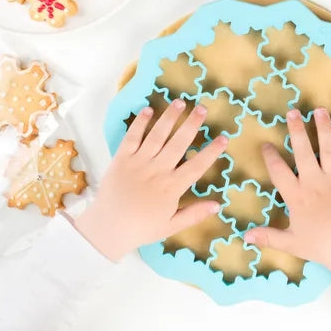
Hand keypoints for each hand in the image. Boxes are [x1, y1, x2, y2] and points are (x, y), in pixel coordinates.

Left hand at [75, 100, 226, 260]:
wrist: (107, 228)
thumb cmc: (141, 228)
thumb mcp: (171, 227)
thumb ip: (194, 214)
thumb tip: (218, 204)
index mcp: (171, 188)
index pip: (197, 166)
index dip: (211, 151)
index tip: (224, 138)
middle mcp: (157, 171)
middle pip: (178, 143)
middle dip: (192, 124)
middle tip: (202, 108)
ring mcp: (138, 163)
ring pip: (157, 135)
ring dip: (169, 117)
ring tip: (180, 102)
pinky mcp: (121, 158)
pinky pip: (132, 137)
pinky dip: (140, 122)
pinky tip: (149, 110)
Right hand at [243, 108, 330, 295]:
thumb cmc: (321, 247)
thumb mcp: (291, 243)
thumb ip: (268, 237)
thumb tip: (244, 237)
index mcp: (297, 196)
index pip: (278, 171)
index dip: (270, 156)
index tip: (266, 144)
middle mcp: (314, 183)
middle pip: (303, 151)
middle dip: (296, 130)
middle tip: (292, 112)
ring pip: (328, 149)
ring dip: (324, 128)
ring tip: (320, 110)